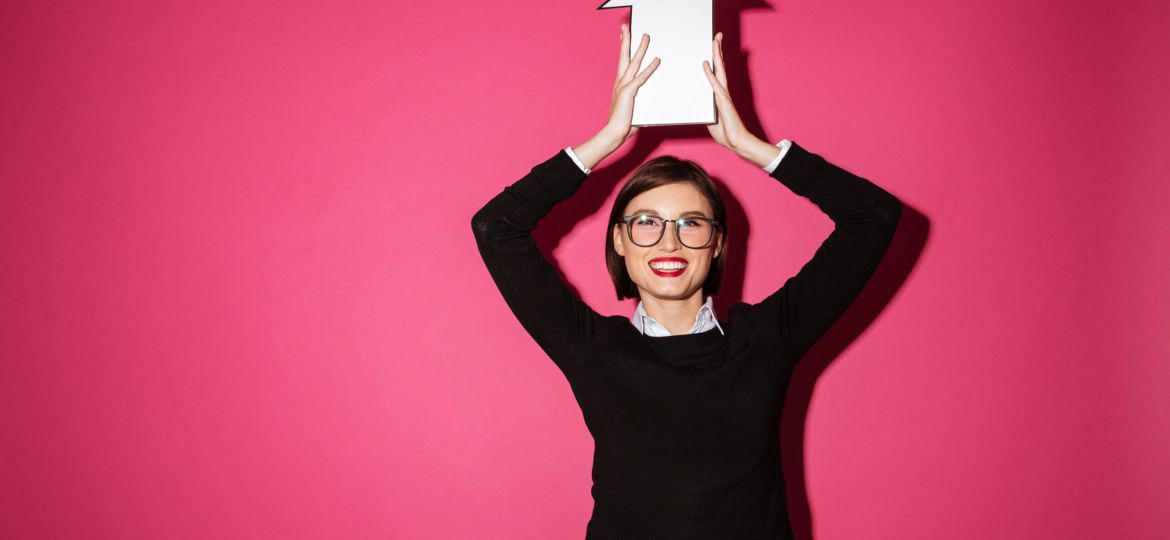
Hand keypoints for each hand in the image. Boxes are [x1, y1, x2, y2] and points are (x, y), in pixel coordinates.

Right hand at [571, 24, 660, 170]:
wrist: (613, 133)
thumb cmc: (623, 124)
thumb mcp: (633, 109)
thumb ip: (641, 102)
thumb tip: (652, 103)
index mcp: (619, 84)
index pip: (622, 62)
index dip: (623, 48)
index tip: (624, 36)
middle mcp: (619, 82)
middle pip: (623, 56)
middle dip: (626, 40)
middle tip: (626, 27)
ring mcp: (623, 86)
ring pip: (633, 63)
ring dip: (640, 49)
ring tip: (646, 37)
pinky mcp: (629, 93)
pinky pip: (641, 78)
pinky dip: (650, 69)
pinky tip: (657, 60)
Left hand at [702, 32, 756, 149]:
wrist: (736, 142)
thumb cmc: (725, 132)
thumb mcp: (710, 118)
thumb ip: (705, 109)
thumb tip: (696, 105)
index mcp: (720, 94)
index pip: (718, 72)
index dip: (716, 59)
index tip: (714, 46)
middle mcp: (723, 91)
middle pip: (720, 66)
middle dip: (718, 50)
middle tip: (717, 36)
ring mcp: (723, 95)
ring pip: (719, 71)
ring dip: (716, 55)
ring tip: (714, 41)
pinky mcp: (723, 101)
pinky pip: (714, 85)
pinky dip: (709, 74)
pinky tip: (706, 64)